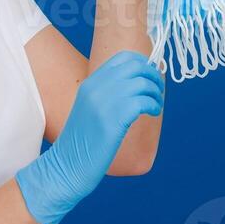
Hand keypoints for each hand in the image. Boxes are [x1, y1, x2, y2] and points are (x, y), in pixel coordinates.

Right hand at [15, 51, 163, 223]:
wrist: (67, 165)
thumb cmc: (83, 142)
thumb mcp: (91, 109)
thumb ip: (109, 93)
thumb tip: (138, 83)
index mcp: (91, 83)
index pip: (123, 57)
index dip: (142, 64)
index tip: (149, 78)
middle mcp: (97, 87)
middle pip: (136, 66)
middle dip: (153, 76)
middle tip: (157, 92)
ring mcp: (104, 102)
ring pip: (143, 82)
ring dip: (156, 93)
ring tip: (155, 106)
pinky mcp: (114, 119)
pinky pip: (143, 101)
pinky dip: (154, 105)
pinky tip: (152, 113)